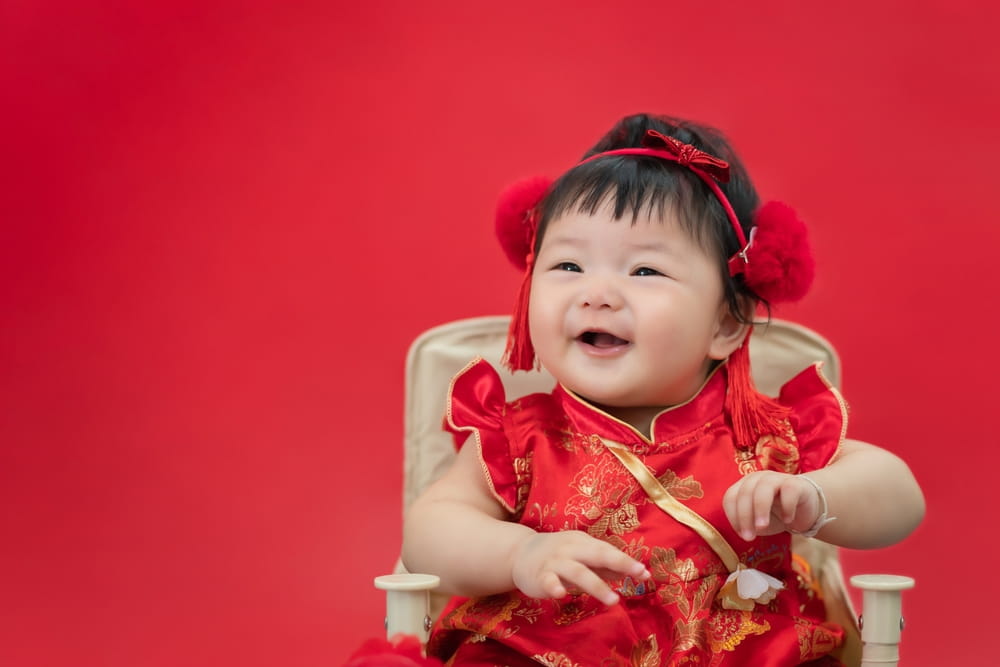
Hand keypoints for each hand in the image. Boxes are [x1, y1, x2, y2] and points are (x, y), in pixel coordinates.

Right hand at [510, 530, 649, 605]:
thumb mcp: (582, 555)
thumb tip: (633, 572)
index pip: (608, 551)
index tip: (645, 573)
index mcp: (583, 542)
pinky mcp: (540, 576)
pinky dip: (554, 587)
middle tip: (639, 575)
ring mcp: (555, 562)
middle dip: (619, 563)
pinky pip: (548, 581)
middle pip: (597, 554)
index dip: (627, 561)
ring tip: (613, 601)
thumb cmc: (558, 554)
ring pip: (577, 572)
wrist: (519, 553)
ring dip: (596, 585)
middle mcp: (571, 549)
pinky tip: (561, 595)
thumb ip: (605, 565)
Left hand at [722, 471, 820, 540]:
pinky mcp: (796, 484)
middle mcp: (758, 479)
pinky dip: (787, 506)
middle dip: (744, 517)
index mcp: (744, 486)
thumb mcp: (757, 522)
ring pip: (764, 489)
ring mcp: (777, 479)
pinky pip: (789, 490)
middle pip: (745, 493)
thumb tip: (743, 532)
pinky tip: (788, 520)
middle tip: (749, 537)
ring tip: (762, 527)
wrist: (804, 509)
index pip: (730, 497)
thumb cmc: (776, 514)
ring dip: (760, 509)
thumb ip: (747, 524)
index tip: (742, 534)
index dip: (733, 517)